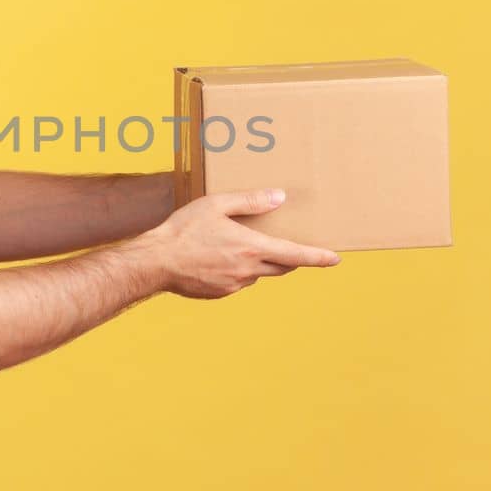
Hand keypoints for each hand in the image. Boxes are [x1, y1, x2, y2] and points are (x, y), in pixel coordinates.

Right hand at [138, 188, 339, 298]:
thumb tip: (279, 197)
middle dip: (289, 257)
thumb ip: (250, 201)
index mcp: (251, 248)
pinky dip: (237, 271)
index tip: (335, 259)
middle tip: (286, 244)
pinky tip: (216, 258)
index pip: (295, 255)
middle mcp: (248, 270)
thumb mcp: (216, 205)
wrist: (155, 262)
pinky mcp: (220, 294)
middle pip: (282, 267)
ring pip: (258, 274)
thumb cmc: (183, 230)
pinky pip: (238, 282)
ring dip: (257, 262)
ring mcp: (234, 285)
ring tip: (236, 245)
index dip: (318, 257)